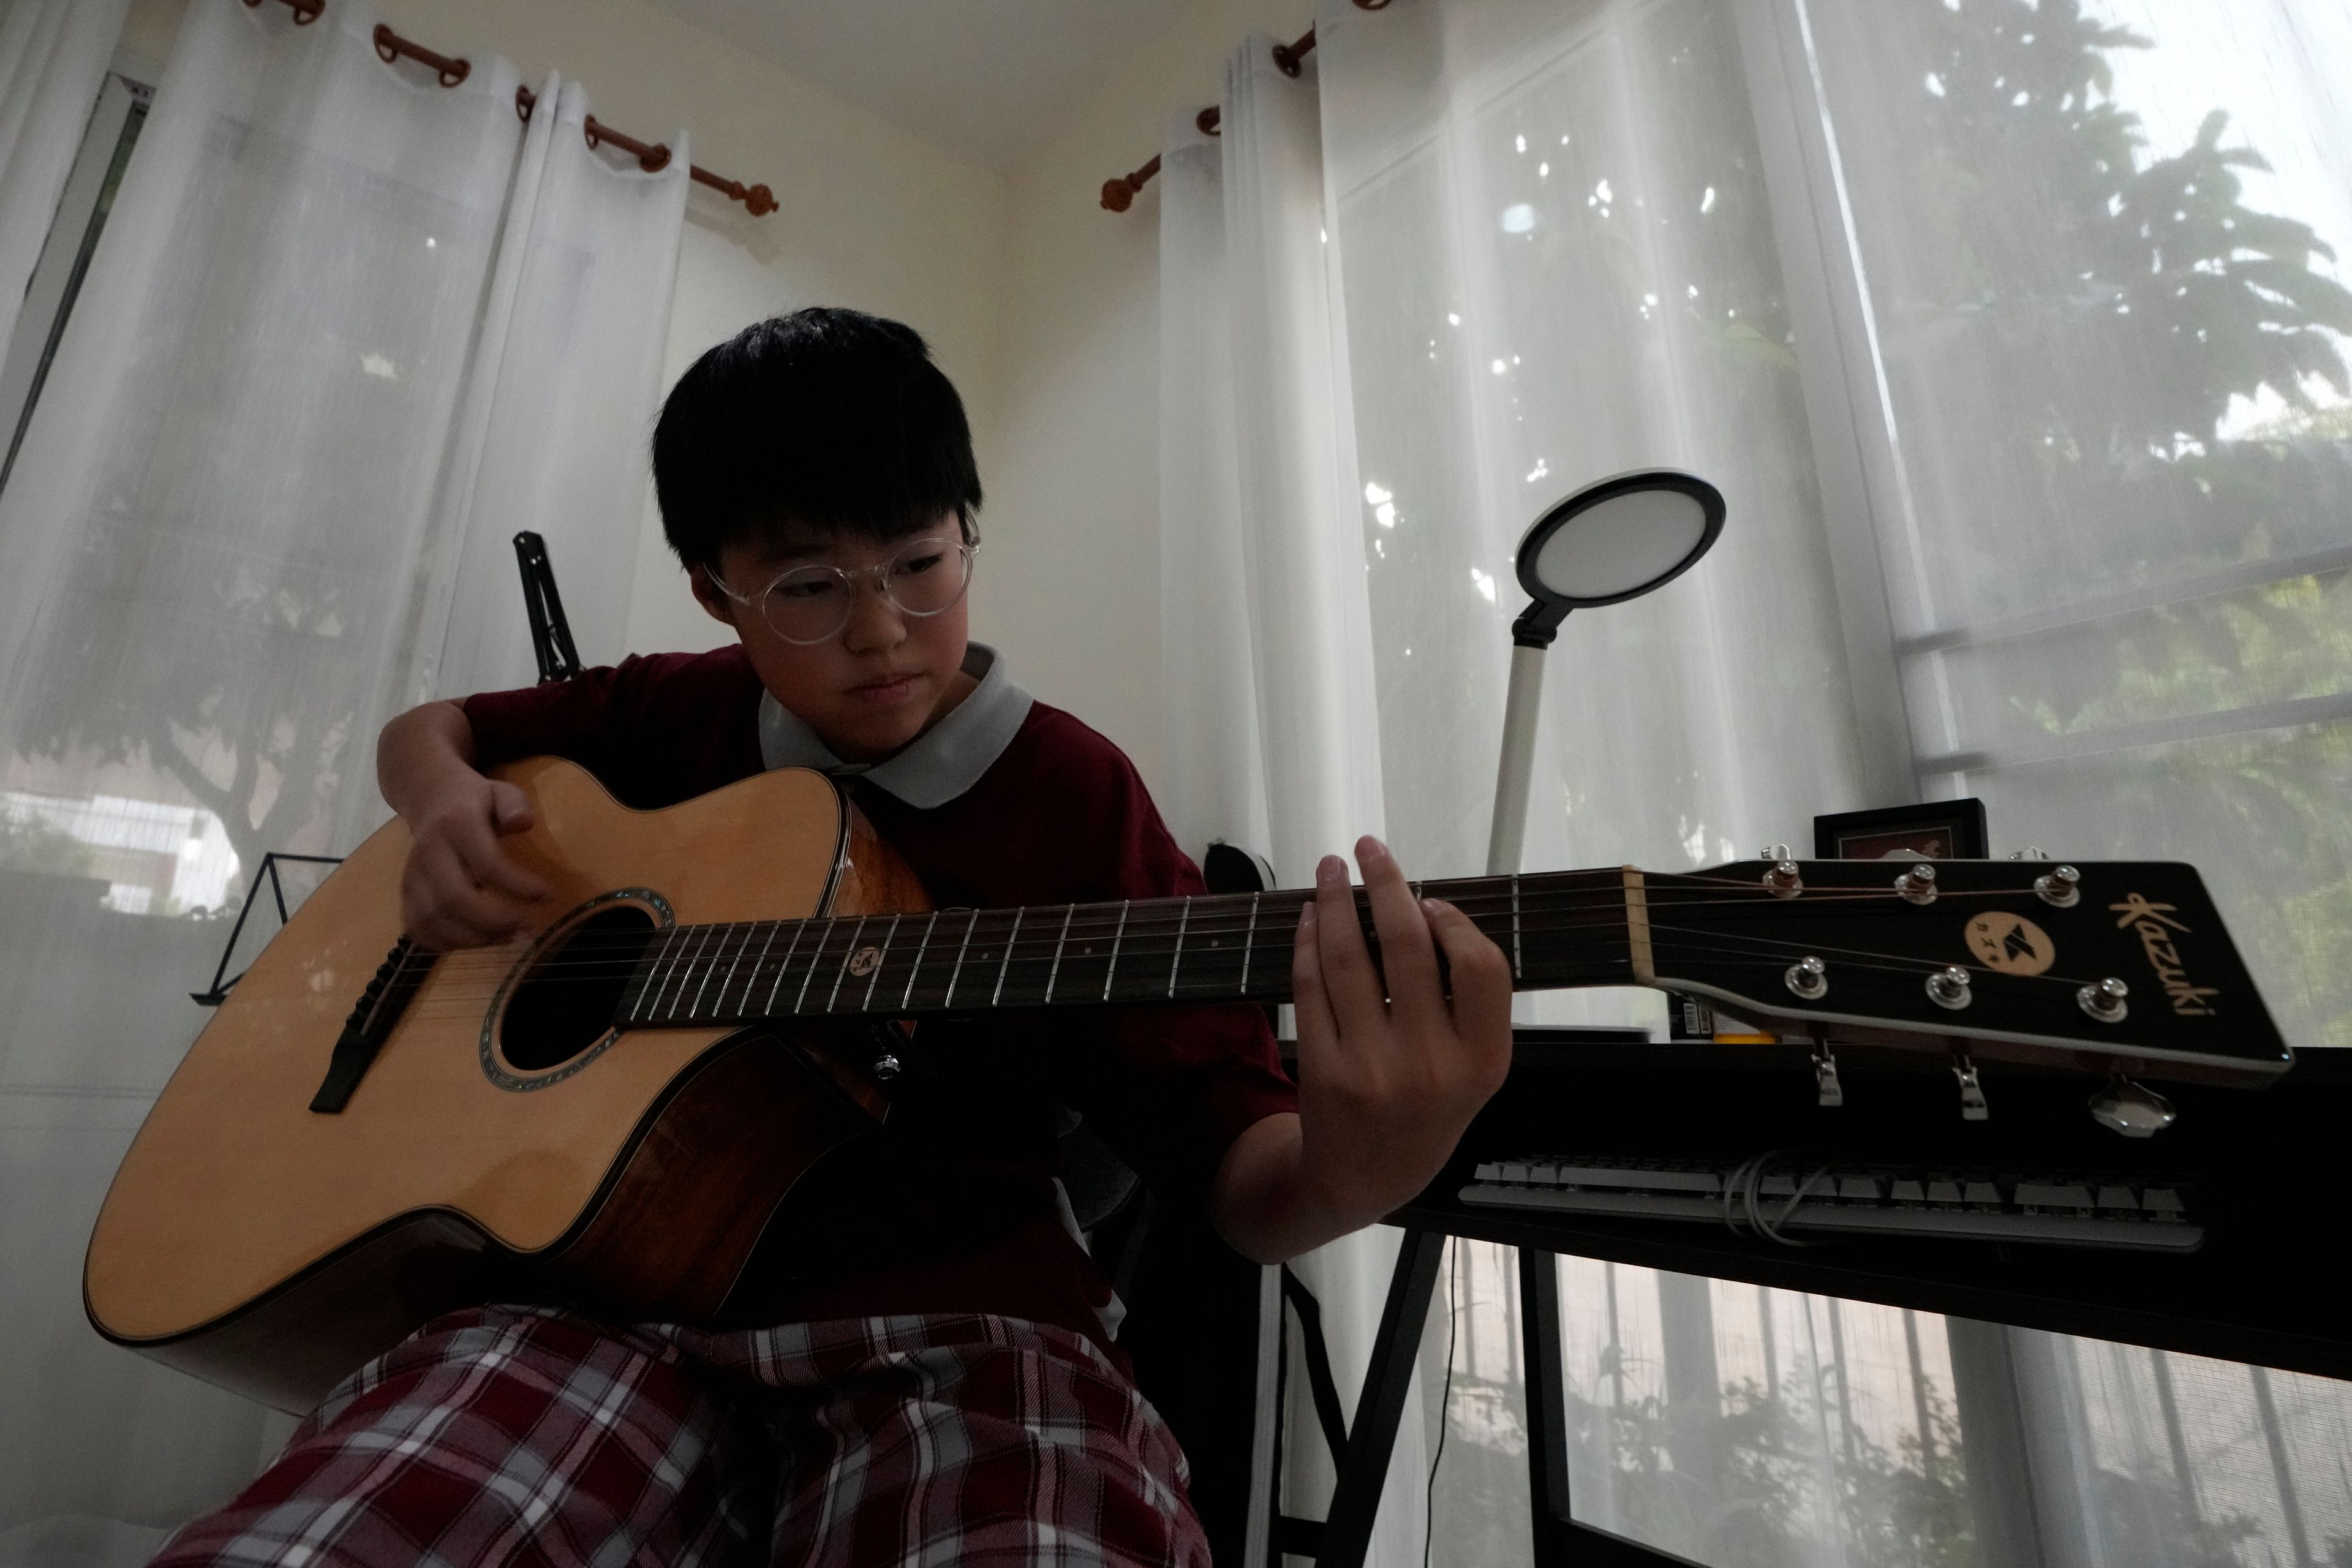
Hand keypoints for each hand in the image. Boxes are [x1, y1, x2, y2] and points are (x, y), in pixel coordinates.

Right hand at [396, 770, 548, 950]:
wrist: (429, 798)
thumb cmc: (475, 801)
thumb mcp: (501, 791)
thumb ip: (515, 804)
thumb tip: (524, 822)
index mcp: (456, 824)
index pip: (486, 864)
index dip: (518, 886)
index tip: (548, 896)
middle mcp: (428, 853)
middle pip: (453, 899)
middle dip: (494, 921)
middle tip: (527, 926)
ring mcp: (411, 876)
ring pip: (432, 920)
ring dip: (473, 938)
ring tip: (508, 935)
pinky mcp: (405, 894)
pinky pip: (418, 930)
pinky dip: (448, 943)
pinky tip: (478, 939)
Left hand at [1287, 835, 1512, 1234]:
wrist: (1362, 1181)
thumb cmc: (1424, 1112)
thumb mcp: (1471, 1071)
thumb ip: (1465, 1005)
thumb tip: (1427, 909)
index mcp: (1483, 1062)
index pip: (1481, 967)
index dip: (1454, 921)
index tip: (1429, 899)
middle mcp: (1431, 1066)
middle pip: (1409, 948)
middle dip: (1385, 884)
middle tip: (1370, 848)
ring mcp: (1373, 1068)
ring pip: (1350, 959)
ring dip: (1336, 901)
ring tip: (1332, 869)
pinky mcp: (1322, 1069)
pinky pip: (1311, 987)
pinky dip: (1308, 942)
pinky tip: (1310, 918)